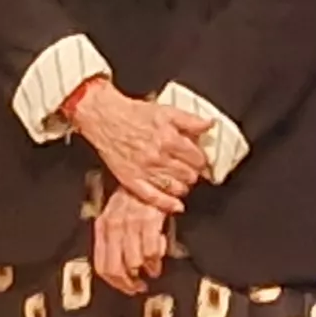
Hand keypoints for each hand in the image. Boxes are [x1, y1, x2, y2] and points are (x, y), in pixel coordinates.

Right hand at [66, 80, 207, 209]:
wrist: (105, 118)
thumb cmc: (133, 114)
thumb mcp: (166, 110)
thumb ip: (191, 119)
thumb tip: (210, 125)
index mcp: (169, 139)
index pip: (198, 159)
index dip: (202, 160)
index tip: (200, 160)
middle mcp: (158, 157)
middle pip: (189, 175)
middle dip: (193, 173)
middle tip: (190, 170)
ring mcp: (144, 171)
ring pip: (175, 188)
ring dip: (183, 187)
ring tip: (182, 182)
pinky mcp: (131, 180)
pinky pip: (153, 197)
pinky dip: (167, 204)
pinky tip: (176, 205)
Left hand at [89, 185, 173, 295]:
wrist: (152, 176)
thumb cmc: (136, 197)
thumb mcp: (117, 218)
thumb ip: (115, 241)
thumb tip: (121, 269)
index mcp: (102, 226)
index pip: (102, 265)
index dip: (115, 283)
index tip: (126, 288)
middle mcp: (113, 225)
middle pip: (115, 268)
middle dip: (129, 283)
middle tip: (139, 286)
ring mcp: (130, 223)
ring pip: (134, 262)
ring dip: (146, 270)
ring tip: (152, 268)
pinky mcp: (148, 220)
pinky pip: (151, 251)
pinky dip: (156, 259)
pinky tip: (159, 255)